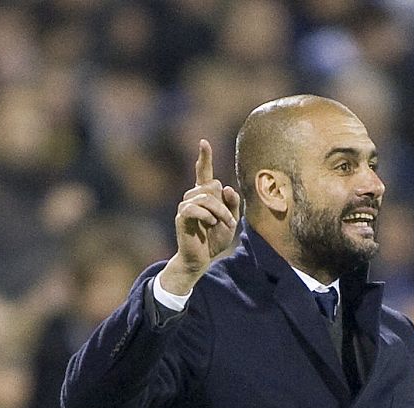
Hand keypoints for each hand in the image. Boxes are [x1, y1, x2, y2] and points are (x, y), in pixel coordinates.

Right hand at [160, 140, 240, 295]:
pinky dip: (206, 215)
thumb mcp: (230, 222)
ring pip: (205, 197)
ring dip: (218, 211)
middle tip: (229, 221)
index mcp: (204, 196)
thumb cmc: (214, 240)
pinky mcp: (182, 217)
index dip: (204, 158)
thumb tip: (227, 187)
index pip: (204, 173)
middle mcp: (193, 197)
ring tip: (221, 224)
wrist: (201, 259)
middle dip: (224, 204)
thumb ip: (232, 205)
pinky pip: (194, 208)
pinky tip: (210, 223)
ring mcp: (185, 206)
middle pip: (211, 186)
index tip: (204, 142)